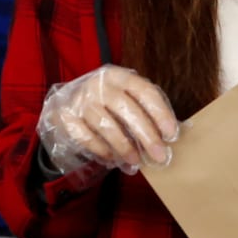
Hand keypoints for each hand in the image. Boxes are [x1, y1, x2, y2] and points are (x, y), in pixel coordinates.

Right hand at [38, 66, 179, 174]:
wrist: (66, 100)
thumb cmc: (105, 100)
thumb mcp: (124, 95)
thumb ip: (144, 109)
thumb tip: (170, 134)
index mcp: (119, 76)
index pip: (144, 91)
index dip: (160, 113)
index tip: (172, 134)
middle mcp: (99, 85)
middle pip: (127, 110)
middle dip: (146, 135)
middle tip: (160, 155)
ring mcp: (81, 101)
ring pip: (107, 126)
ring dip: (125, 147)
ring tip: (136, 162)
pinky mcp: (67, 117)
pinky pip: (87, 138)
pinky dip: (102, 150)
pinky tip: (112, 158)